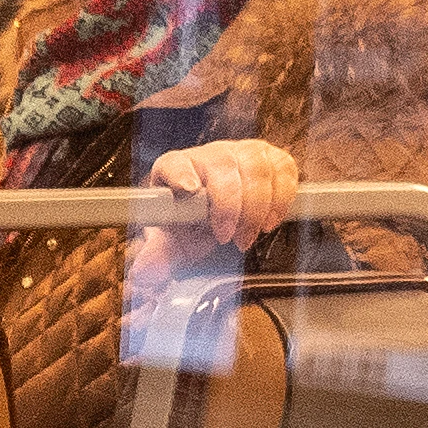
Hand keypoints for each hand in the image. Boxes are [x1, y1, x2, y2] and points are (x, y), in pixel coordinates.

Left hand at [146, 138, 300, 264]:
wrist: (219, 218)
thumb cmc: (194, 224)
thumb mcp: (175, 243)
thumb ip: (160, 256)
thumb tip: (144, 274)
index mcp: (176, 169)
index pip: (175, 163)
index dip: (181, 173)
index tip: (188, 190)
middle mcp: (209, 155)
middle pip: (223, 164)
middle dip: (229, 206)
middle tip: (228, 238)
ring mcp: (242, 153)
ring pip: (256, 166)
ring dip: (257, 207)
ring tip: (248, 236)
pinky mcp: (270, 159)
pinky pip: (283, 168)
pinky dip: (281, 197)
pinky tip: (270, 221)